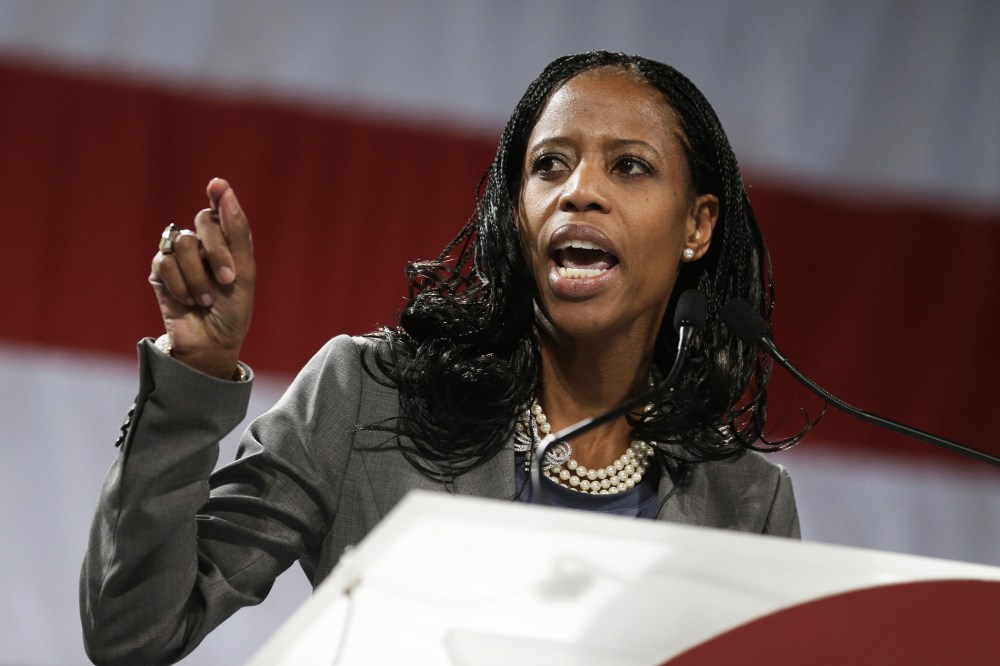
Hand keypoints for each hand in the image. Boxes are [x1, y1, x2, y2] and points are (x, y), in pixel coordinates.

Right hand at [149, 178, 255, 378]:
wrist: (212, 343)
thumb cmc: (234, 310)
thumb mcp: (243, 272)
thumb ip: (236, 231)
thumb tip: (222, 187)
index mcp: (229, 242)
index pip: (222, 210)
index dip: (219, 195)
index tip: (218, 185)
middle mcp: (204, 245)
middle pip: (204, 221)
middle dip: (218, 252)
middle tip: (227, 280)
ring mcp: (180, 257)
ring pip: (183, 243)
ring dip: (198, 277)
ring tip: (206, 300)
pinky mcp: (160, 272)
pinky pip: (165, 263)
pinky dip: (180, 286)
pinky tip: (188, 302)